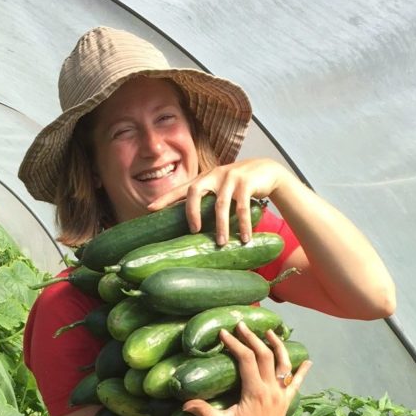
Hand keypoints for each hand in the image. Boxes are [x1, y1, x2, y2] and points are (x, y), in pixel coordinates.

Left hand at [149, 158, 291, 244]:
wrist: (267, 172)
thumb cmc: (239, 187)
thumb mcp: (221, 189)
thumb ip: (208, 201)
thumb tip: (192, 229)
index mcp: (204, 178)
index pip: (181, 188)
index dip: (165, 198)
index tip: (149, 209)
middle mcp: (214, 175)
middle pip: (195, 191)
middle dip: (191, 212)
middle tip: (194, 231)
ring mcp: (230, 177)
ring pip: (220, 204)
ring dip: (221, 226)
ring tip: (222, 243)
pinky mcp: (247, 183)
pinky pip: (242, 207)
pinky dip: (243, 224)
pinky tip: (244, 238)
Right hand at [181, 324, 311, 415]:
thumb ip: (202, 411)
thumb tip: (183, 403)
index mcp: (255, 392)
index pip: (247, 359)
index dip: (235, 344)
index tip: (224, 333)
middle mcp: (271, 391)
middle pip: (265, 355)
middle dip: (253, 338)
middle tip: (241, 325)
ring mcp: (281, 396)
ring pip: (284, 364)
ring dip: (277, 346)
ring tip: (269, 332)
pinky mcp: (285, 403)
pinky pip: (297, 384)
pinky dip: (302, 372)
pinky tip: (308, 361)